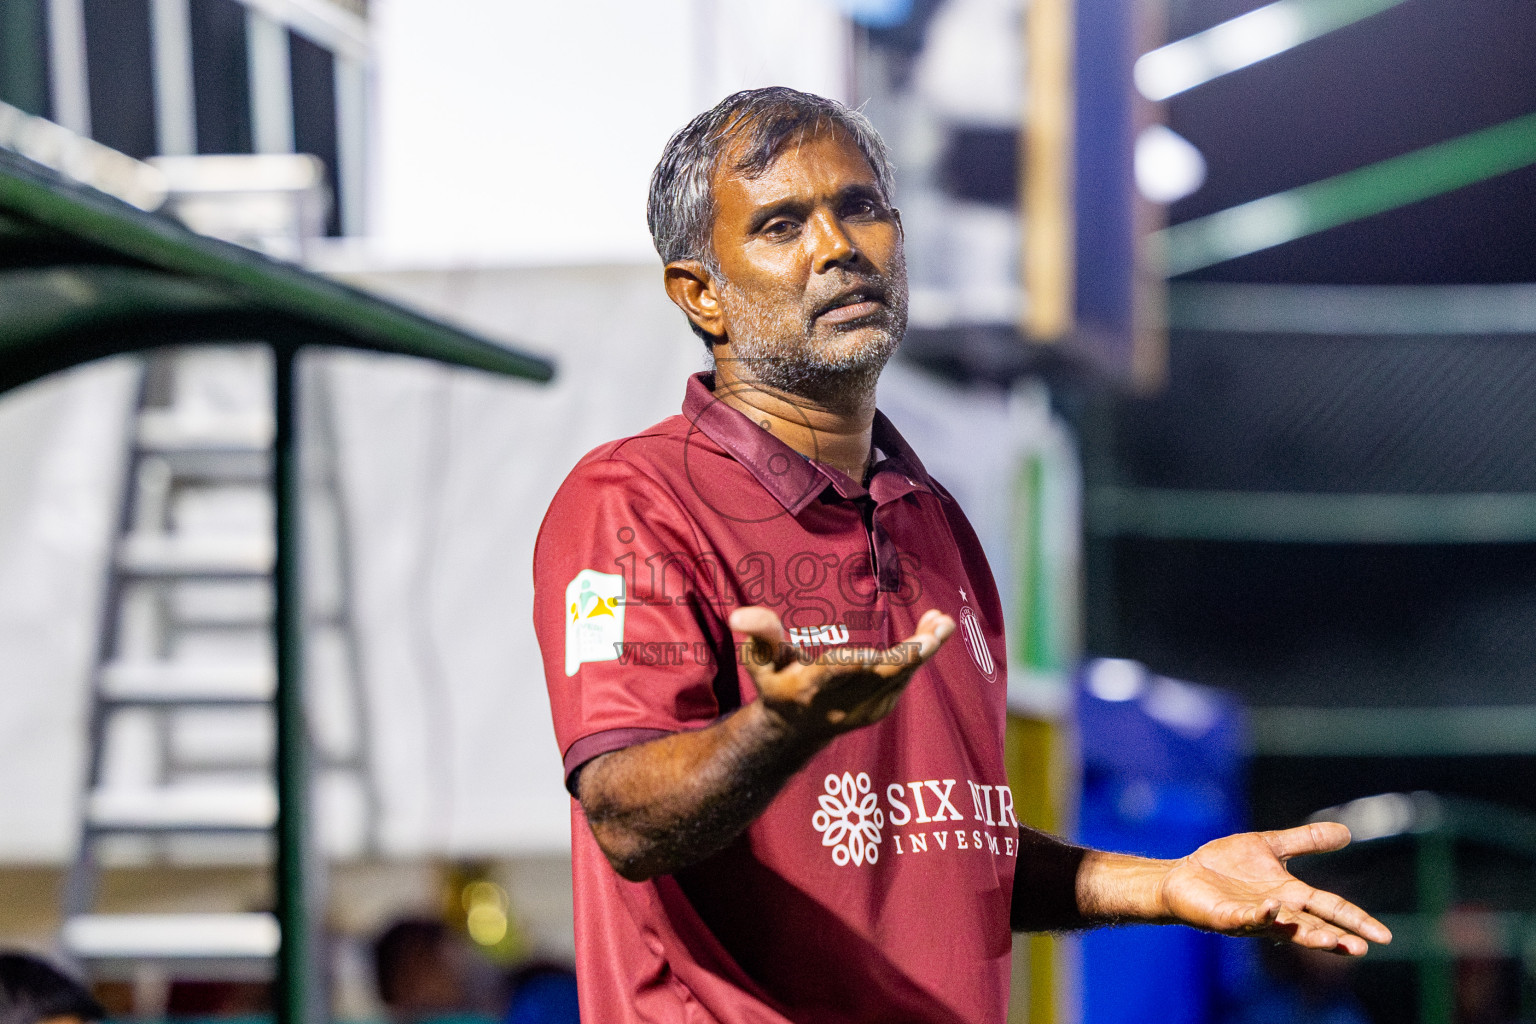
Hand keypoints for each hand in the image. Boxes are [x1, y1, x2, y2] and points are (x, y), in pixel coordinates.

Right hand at [729, 606, 954, 738]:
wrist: (791, 732)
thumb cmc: (775, 684)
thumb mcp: (759, 659)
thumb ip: (759, 634)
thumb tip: (739, 615)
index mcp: (809, 687)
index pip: (839, 673)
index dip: (860, 664)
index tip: (877, 651)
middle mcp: (839, 703)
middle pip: (883, 677)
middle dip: (914, 652)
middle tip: (940, 624)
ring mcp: (862, 711)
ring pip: (900, 679)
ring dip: (924, 649)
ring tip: (941, 622)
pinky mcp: (877, 712)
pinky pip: (903, 683)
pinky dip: (918, 659)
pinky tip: (930, 634)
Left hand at [1156, 822, 1391, 954]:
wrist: (1184, 875)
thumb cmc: (1226, 866)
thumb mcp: (1271, 847)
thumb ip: (1306, 842)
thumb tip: (1346, 831)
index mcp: (1290, 895)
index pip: (1329, 909)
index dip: (1355, 922)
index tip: (1384, 936)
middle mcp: (1276, 910)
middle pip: (1312, 926)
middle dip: (1335, 937)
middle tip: (1361, 948)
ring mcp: (1252, 916)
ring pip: (1283, 929)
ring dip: (1305, 934)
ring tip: (1329, 938)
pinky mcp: (1226, 917)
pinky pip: (1246, 918)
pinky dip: (1260, 915)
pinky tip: (1272, 908)